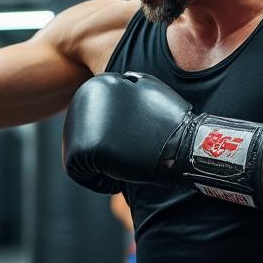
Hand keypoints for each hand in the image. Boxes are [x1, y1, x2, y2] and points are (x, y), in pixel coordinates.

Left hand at [63, 72, 262, 207]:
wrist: (183, 147)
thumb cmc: (170, 123)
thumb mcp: (148, 88)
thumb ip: (127, 85)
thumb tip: (117, 81)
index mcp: (97, 84)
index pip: (91, 121)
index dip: (111, 138)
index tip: (132, 143)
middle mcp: (84, 98)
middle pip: (81, 137)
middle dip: (102, 152)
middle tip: (129, 156)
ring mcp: (82, 123)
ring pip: (79, 156)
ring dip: (100, 167)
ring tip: (127, 165)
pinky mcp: (84, 148)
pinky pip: (80, 174)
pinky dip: (100, 182)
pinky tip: (120, 178)